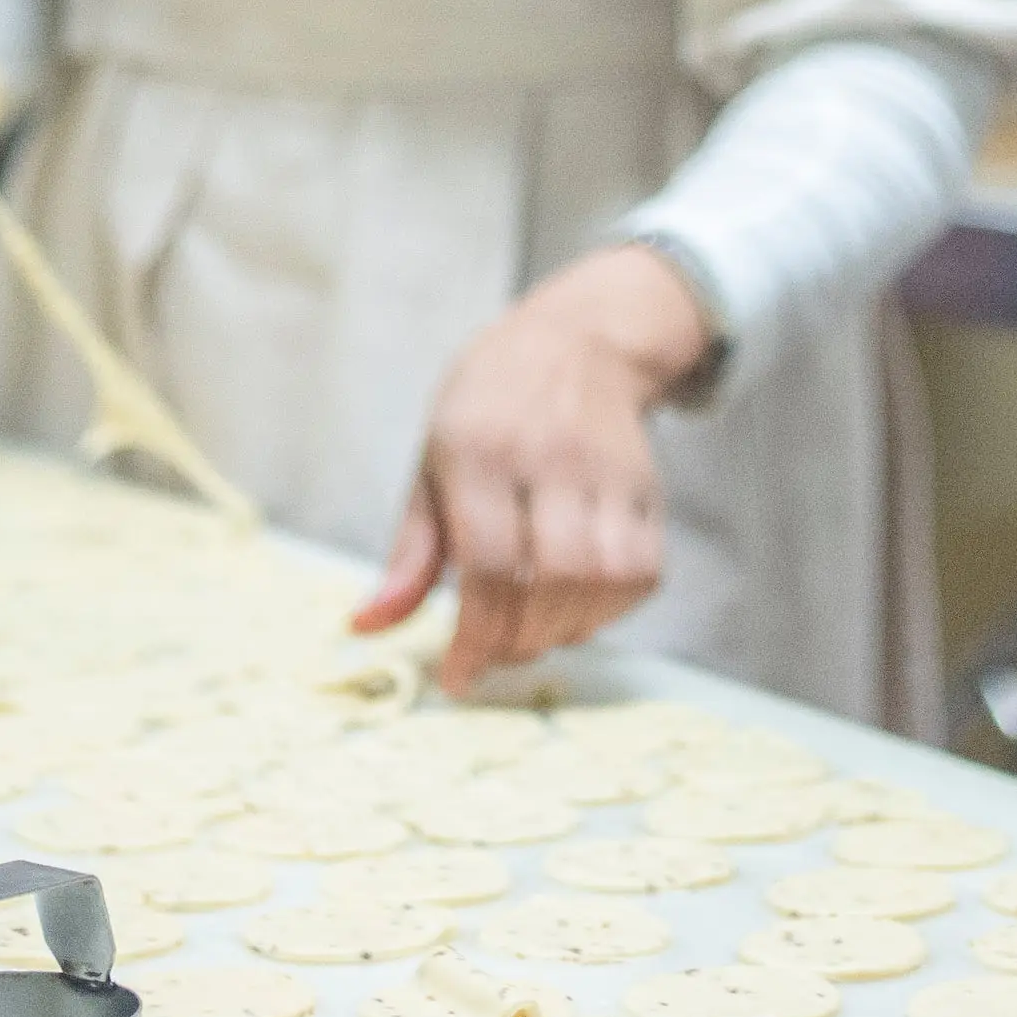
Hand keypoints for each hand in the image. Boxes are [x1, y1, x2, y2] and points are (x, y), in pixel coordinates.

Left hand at [350, 242, 708, 694]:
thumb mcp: (431, 463)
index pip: (486, 561)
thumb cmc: (488, 407)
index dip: (474, 634)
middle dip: (521, 638)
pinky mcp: (649, 485)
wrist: (578, 338)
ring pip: (606, 577)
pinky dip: (614, 609)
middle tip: (495, 654)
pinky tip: (580, 609)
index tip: (458, 677)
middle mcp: (549, 456)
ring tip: (536, 634)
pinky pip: (645, 569)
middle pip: (551, 577)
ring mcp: (607, 469)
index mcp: (479, 448)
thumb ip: (409, 552)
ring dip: (570, 629)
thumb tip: (367, 627)